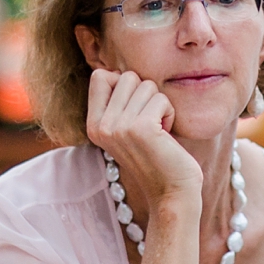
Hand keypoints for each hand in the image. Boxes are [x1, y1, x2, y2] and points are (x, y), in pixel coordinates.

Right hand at [86, 69, 200, 211]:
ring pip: (147, 85)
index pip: (100, 76)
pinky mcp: (141, 128)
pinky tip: (166, 135)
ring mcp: (119, 127)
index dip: (124, 84)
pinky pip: (161, 98)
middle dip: (146, 94)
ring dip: (160, 104)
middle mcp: (101, 126)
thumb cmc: (155, 155)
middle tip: (150, 122)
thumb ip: (117, 102)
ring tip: (158, 130)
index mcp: (93, 125)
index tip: (135, 108)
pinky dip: (170, 113)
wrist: (171, 192)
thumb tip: (119, 72)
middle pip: (127, 76)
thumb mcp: (125, 128)